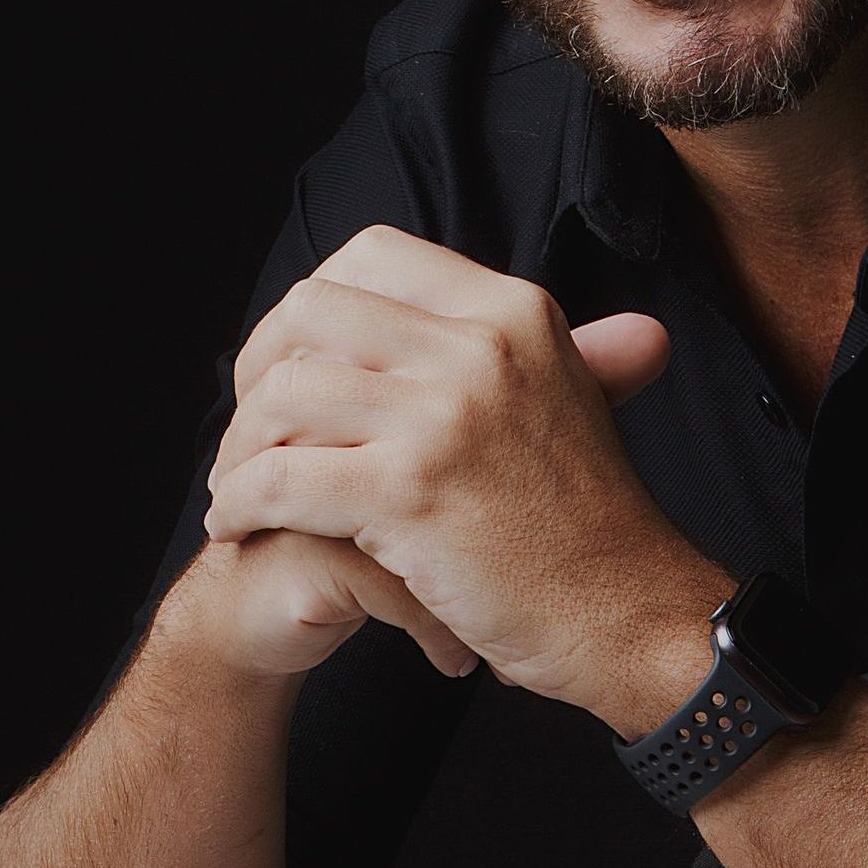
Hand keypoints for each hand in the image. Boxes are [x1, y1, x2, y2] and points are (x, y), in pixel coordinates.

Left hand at [201, 223, 712, 714]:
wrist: (629, 612)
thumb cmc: (587, 521)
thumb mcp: (565, 394)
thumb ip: (503, 345)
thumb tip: (425, 313)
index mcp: (513, 311)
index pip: (372, 256)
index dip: (311, 308)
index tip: (294, 363)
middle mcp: (482, 344)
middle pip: (311, 309)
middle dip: (259, 367)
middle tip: (253, 429)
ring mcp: (447, 415)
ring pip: (283, 393)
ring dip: (239, 447)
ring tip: (237, 490)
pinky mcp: (411, 491)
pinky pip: (279, 478)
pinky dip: (240, 504)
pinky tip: (238, 527)